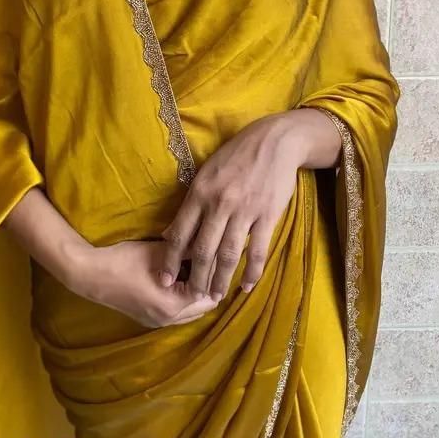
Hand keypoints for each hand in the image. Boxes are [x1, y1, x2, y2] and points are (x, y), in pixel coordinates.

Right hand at [68, 239, 218, 327]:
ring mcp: (157, 321)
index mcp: (174, 305)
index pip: (209, 292)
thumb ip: (188, 250)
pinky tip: (180, 277)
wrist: (91, 274)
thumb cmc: (125, 261)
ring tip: (197, 268)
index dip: (215, 273)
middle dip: (209, 285)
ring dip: (196, 292)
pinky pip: (176, 311)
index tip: (219, 255)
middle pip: (203, 305)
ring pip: (190, 310)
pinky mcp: (148, 318)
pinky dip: (183, 297)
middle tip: (211, 262)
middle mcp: (169, 319)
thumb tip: (211, 244)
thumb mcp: (161, 251)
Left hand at [159, 108, 340, 301]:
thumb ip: (190, 203)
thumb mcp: (205, 173)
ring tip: (215, 296)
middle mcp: (219, 205)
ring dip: (221, 280)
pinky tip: (246, 286)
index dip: (170, 260)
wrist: (273, 142)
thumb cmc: (235, 156)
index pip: (180, 234)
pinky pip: (258, 250)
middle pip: (203, 250)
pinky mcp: (267, 215)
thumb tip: (171, 231)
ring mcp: (244, 211)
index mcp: (200, 193)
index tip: (164, 280)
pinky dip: (252, 272)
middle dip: (194, 277)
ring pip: (229, 255)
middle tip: (190, 296)